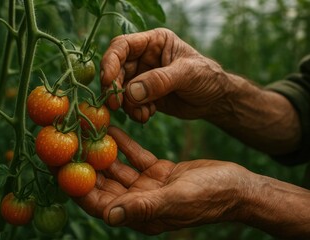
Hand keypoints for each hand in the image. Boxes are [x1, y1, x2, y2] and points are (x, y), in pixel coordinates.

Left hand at [75, 126, 249, 234]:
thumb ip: (144, 208)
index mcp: (139, 214)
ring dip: (100, 150)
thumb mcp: (177, 199)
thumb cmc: (210, 196)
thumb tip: (110, 216)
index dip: (75, 185)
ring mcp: (147, 186)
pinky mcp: (157, 172)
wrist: (236, 187)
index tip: (56, 165)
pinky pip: (133, 157)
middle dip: (82, 163)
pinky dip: (122, 143)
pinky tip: (111, 128)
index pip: (98, 202)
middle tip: (64, 142)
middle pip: (101, 182)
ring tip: (84, 131)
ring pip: (116, 167)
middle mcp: (138, 201)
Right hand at [100, 28, 227, 122]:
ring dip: (126, 104)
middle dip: (114, 88)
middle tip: (116, 105)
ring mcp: (142, 78)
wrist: (215, 100)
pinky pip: (129, 104)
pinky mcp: (144, 95)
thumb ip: (160, 81)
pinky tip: (148, 115)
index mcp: (153, 43)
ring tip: (143, 114)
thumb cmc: (207, 77)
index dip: (110, 61)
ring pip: (121, 89)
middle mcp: (144, 58)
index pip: (122, 46)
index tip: (107, 81)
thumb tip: (130, 92)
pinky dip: (134, 112)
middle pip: (116, 69)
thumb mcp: (187, 74)